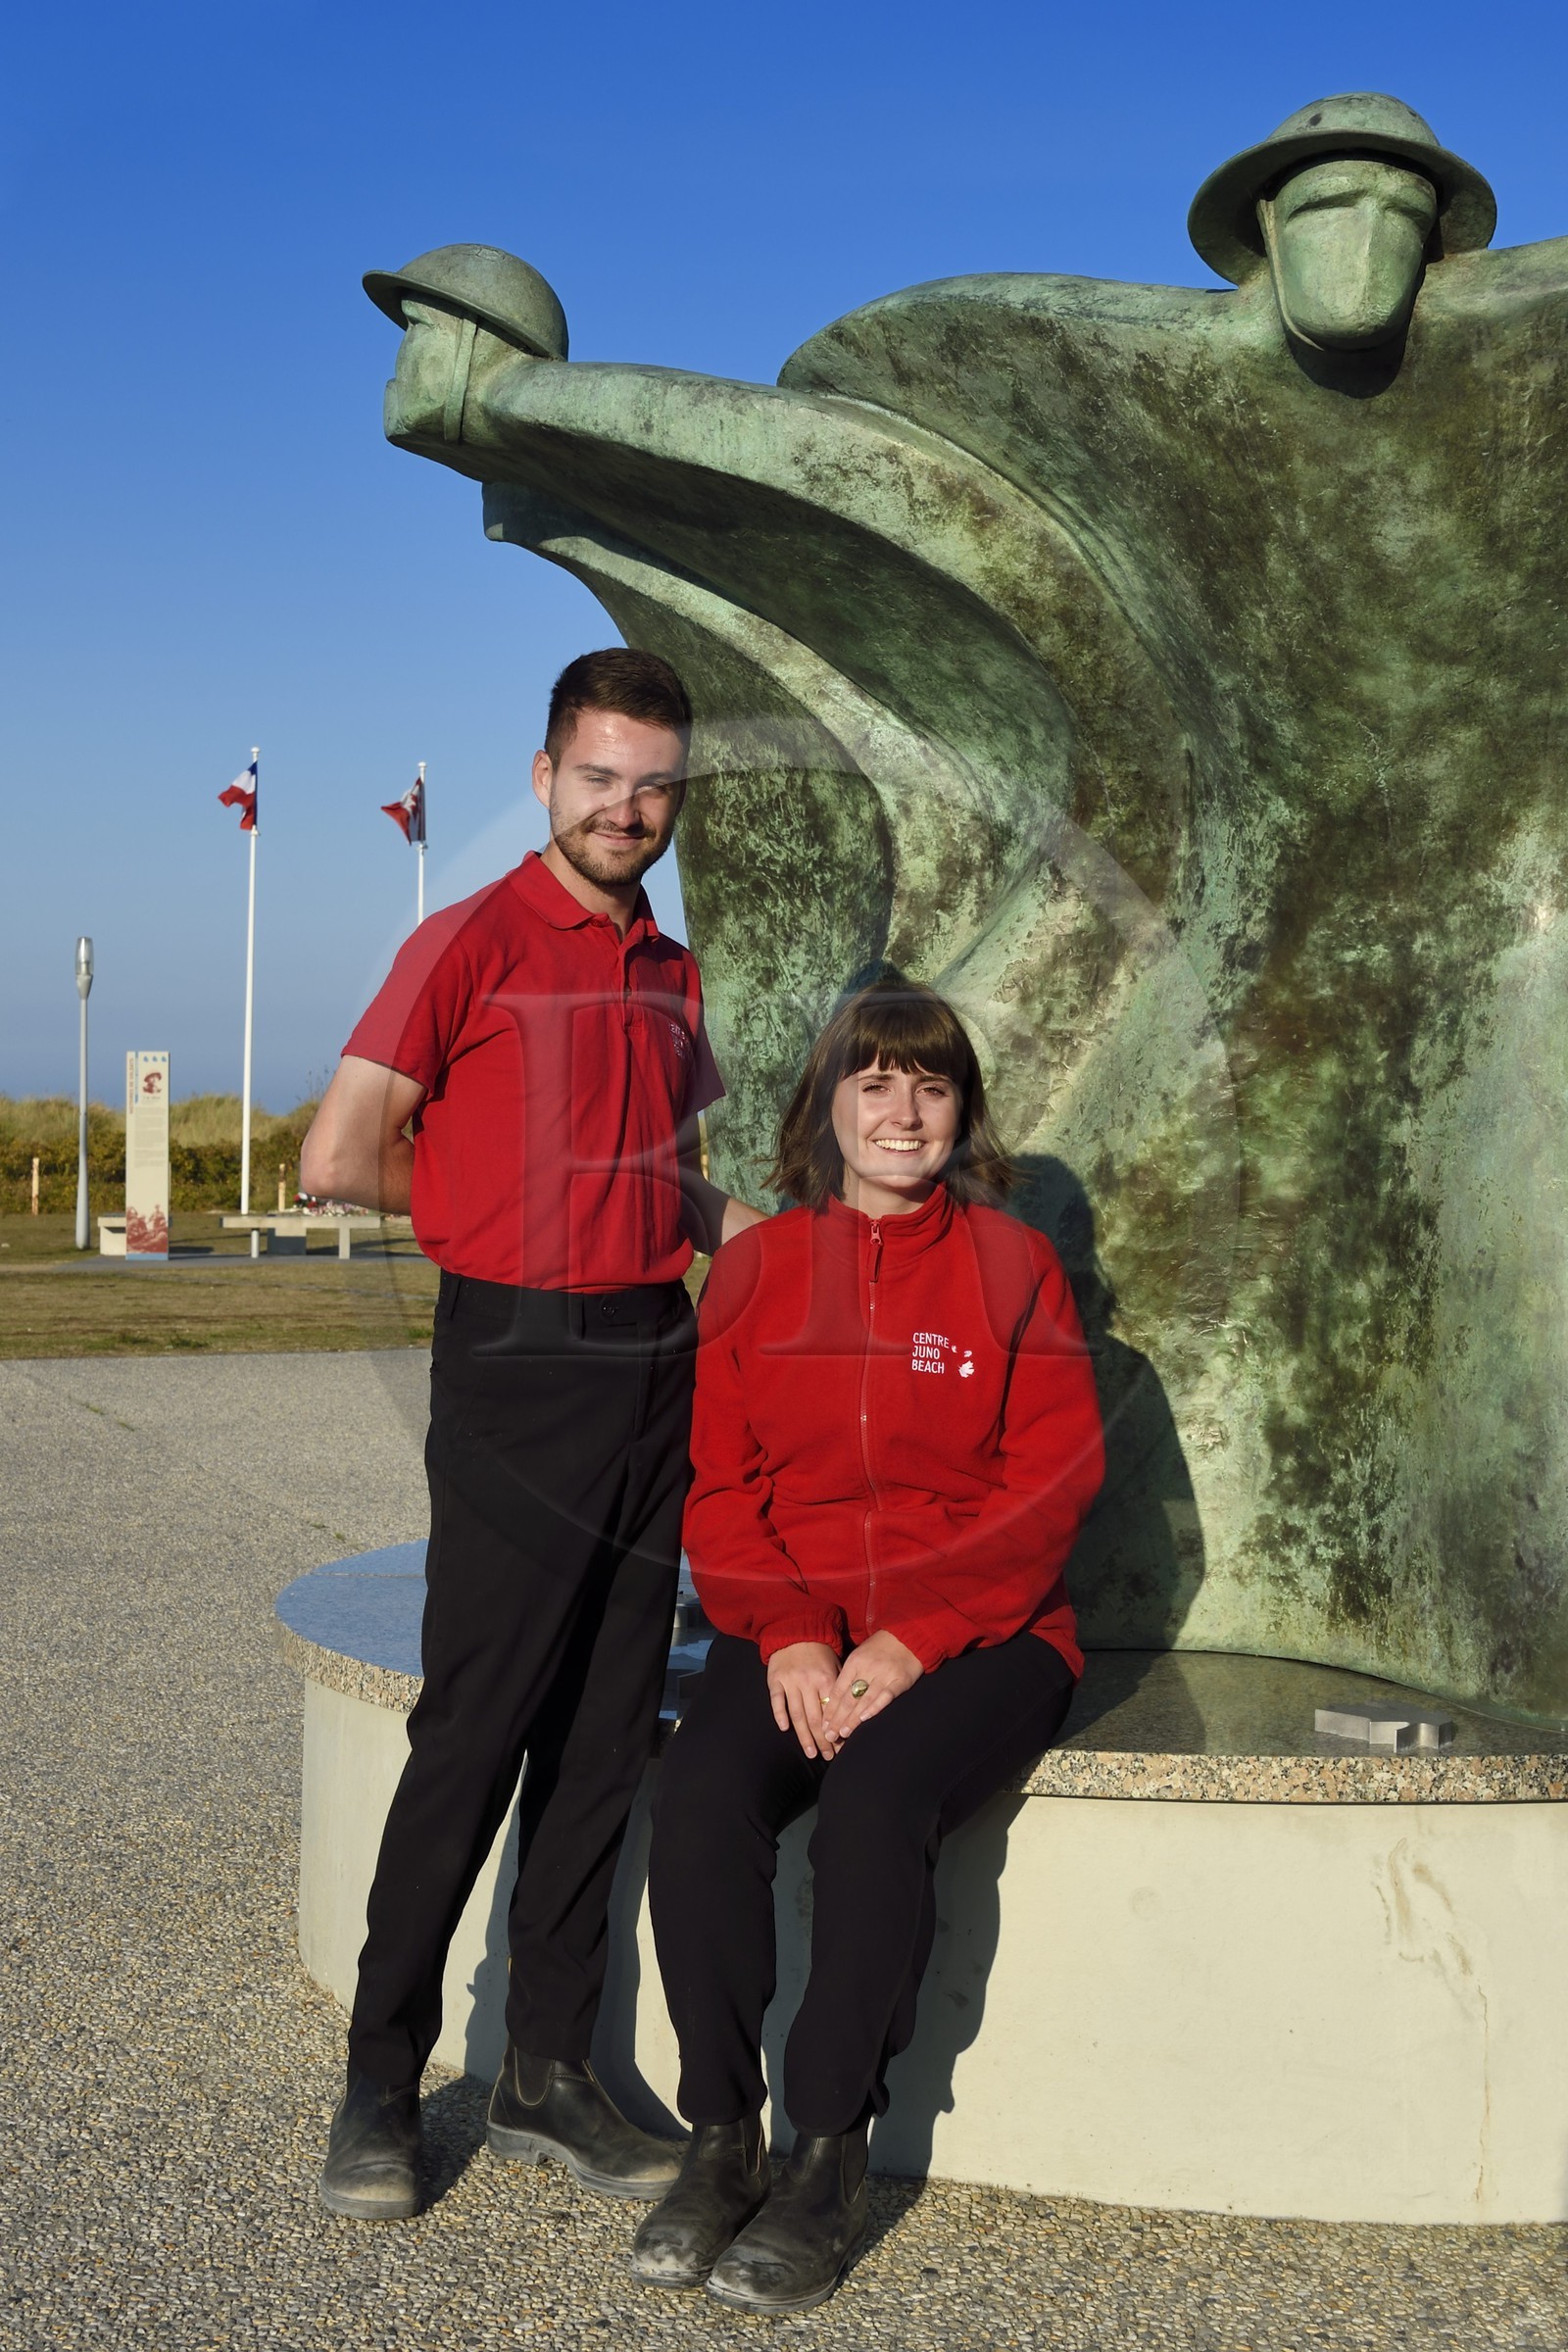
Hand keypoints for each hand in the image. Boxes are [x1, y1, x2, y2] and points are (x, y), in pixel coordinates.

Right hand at [766, 1642, 843, 1759]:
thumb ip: (840, 1688)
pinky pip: (777, 1701)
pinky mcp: (775, 1680)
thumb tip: (849, 1716)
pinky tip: (785, 1729)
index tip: (841, 1747)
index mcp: (826, 1678)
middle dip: (823, 1740)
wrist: (796, 1631)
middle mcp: (808, 1682)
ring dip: (804, 1736)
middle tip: (828, 1756)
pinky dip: (780, 1715)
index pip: (832, 1711)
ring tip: (811, 1753)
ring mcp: (790, 1681)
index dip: (836, 1730)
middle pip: (815, 1718)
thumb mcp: (836, 1665)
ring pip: (797, 1714)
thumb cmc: (820, 1652)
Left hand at [822, 1631, 923, 1744]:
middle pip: (848, 1698)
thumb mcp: (860, 1655)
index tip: (823, 1725)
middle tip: (830, 1735)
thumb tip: (835, 1702)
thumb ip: (849, 1676)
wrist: (908, 1635)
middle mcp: (867, 1668)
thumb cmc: (880, 1648)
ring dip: (852, 1719)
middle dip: (837, 1719)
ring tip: (843, 1734)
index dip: (830, 1709)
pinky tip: (864, 1719)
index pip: (838, 1690)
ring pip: (864, 1700)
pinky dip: (874, 1708)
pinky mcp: (900, 1680)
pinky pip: (885, 1696)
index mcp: (854, 1662)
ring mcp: (884, 1674)